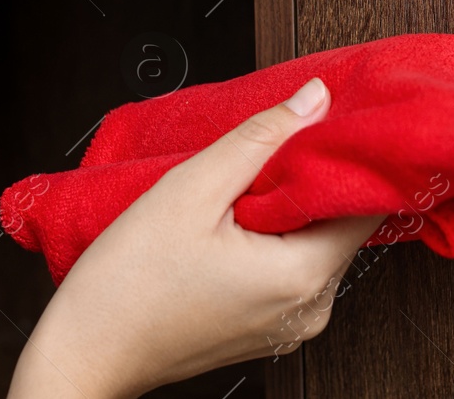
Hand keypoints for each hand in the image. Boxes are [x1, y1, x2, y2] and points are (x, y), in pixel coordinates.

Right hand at [6, 78, 382, 398]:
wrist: (85, 353)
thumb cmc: (127, 285)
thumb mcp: (191, 189)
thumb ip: (261, 138)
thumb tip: (314, 100)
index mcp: (304, 277)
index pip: (368, 203)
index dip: (352, 156)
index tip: (330, 121)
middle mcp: (311, 308)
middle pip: (342, 222)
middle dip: (313, 179)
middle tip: (275, 144)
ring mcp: (292, 324)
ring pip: (315, 243)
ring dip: (291, 208)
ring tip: (245, 183)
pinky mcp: (269, 327)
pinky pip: (292, 268)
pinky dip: (275, 238)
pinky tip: (237, 220)